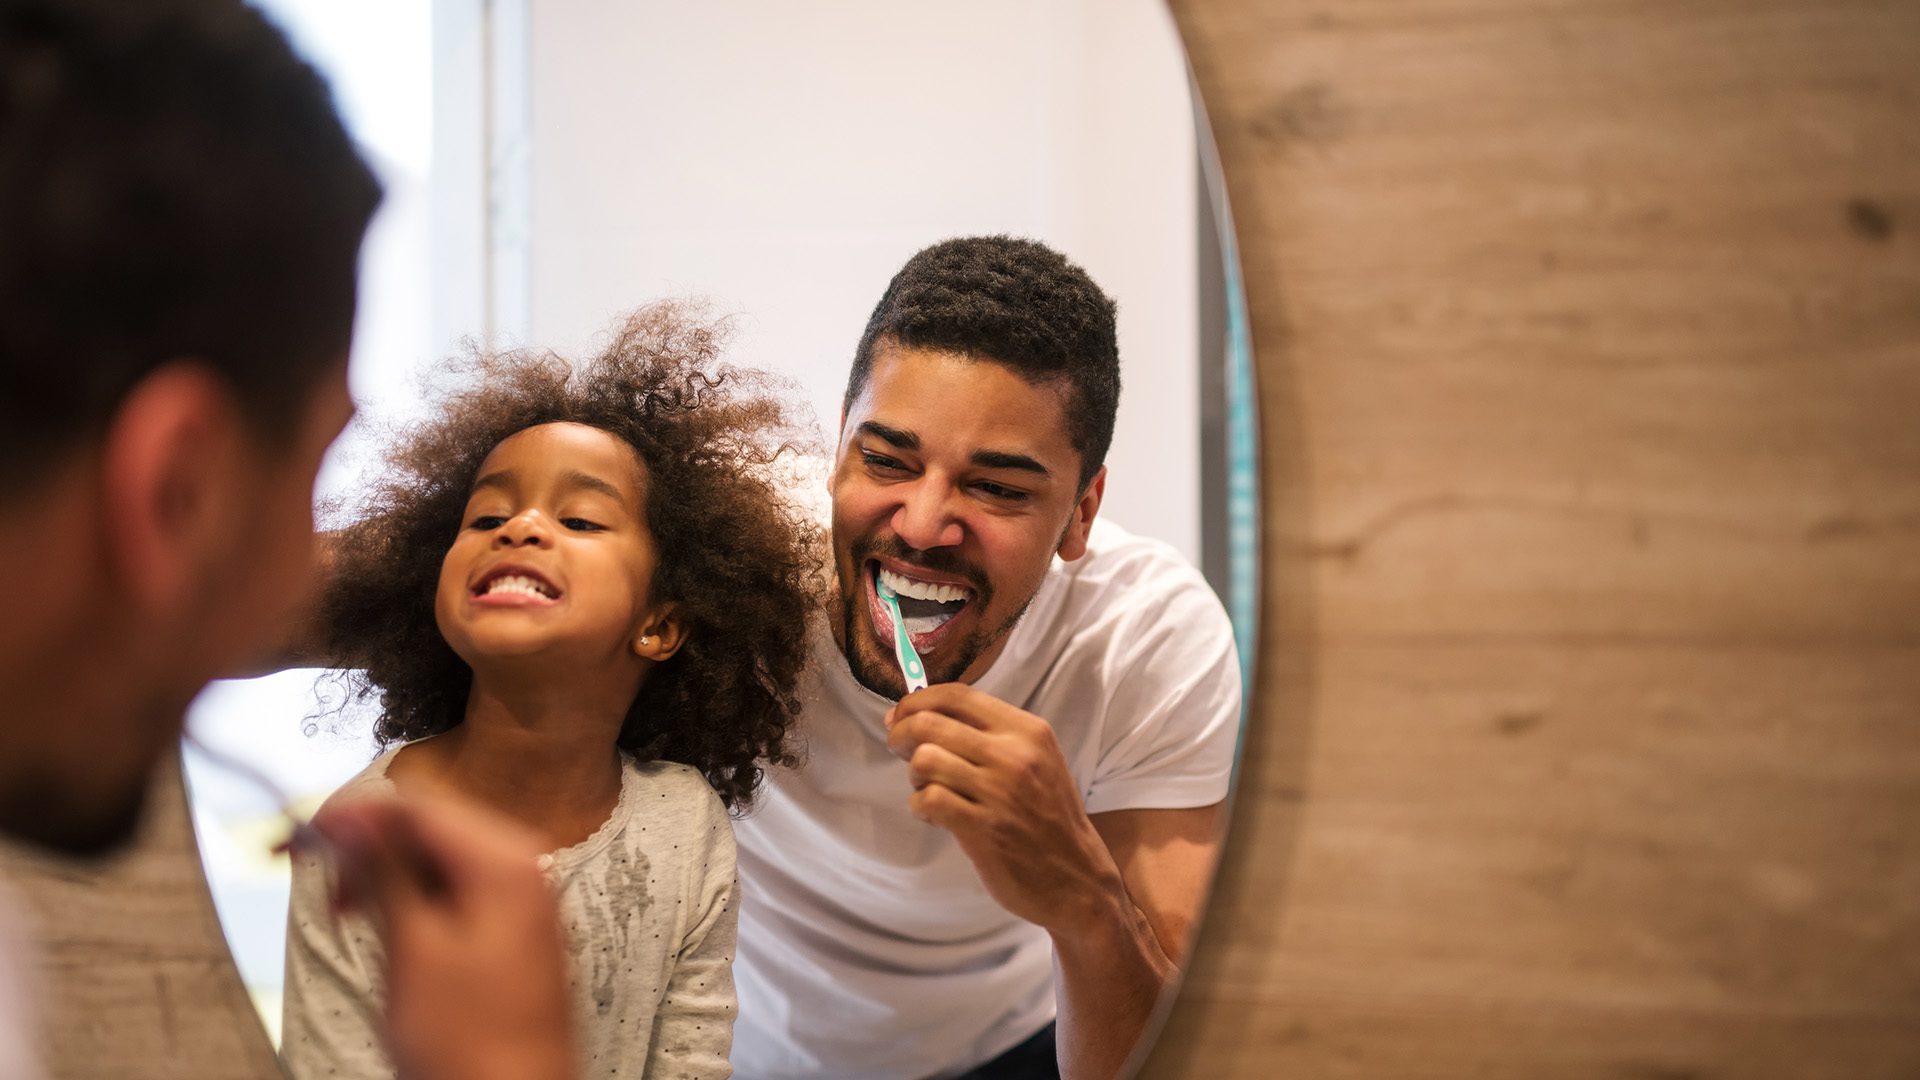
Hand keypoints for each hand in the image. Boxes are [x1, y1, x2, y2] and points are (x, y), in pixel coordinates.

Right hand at [314, 793, 574, 1079]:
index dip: (356, 814)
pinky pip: (456, 890)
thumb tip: (350, 820)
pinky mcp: (512, 930)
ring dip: (387, 872)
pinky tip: (385, 924)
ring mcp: (522, 899)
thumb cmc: (470, 1044)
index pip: (420, 806)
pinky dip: (415, 898)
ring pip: (439, 858)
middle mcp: (524, 868)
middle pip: (431, 826)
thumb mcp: (412, 949)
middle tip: (317, 873)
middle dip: (370, 844)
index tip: (305, 831)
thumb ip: (383, 872)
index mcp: (506, 861)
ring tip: (344, 909)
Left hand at [884, 683, 1127, 933]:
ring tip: (926, 786)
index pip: (957, 695)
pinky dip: (919, 805)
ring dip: (913, 774)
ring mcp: (998, 793)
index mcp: (1027, 731)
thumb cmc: (1047, 817)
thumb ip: (987, 736)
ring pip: (925, 759)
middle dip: (901, 734)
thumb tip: (918, 715)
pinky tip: (932, 814)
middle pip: (930, 723)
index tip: (901, 714)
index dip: (917, 701)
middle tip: (899, 749)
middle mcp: (1014, 755)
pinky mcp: (982, 829)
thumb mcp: (1035, 761)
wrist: (1077, 878)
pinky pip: (928, 799)